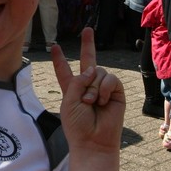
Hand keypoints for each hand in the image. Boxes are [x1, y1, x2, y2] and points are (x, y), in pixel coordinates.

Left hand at [49, 28, 124, 154]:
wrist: (93, 140)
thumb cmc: (77, 124)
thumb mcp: (68, 100)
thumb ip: (77, 80)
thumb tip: (94, 69)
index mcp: (71, 89)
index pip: (64, 71)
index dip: (59, 60)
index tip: (54, 47)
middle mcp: (87, 86)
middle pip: (88, 61)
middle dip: (88, 44)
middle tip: (87, 30)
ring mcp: (102, 88)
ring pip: (99, 71)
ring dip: (93, 87)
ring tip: (91, 103)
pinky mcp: (116, 92)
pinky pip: (110, 79)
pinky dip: (104, 89)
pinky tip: (101, 101)